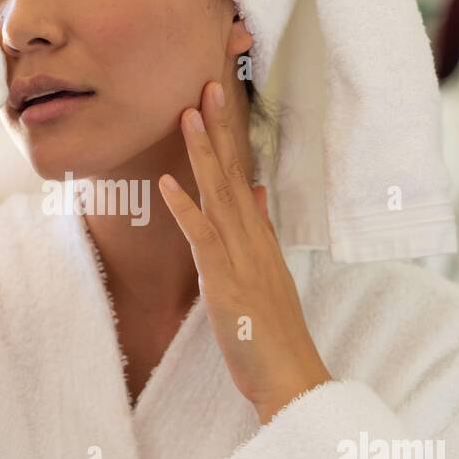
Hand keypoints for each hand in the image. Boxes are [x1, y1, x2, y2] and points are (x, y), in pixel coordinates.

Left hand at [158, 79, 332, 424]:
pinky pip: (204, 239)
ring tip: (187, 113)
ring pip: (220, 194)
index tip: (216, 98)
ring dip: (202, 153)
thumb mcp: (266, 273)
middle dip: (218, 127)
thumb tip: (254, 192)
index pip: (241, 174)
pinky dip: (186, 209)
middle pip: (233, 172)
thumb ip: (259, 230)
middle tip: (206, 82)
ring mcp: (241, 256)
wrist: (290, 375)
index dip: (228, 136)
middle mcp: (253, 238)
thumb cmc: (272, 333)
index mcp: (259, 236)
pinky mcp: (226, 280)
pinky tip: (168, 184)